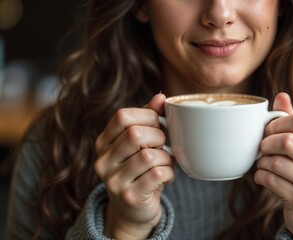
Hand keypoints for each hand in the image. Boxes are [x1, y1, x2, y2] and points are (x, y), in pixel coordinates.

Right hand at [94, 93, 174, 238]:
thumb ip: (148, 119)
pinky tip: (167, 176)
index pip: (122, 116)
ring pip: (148, 156)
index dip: (146, 116)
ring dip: (166, 157)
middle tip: (163, 145)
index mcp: (103, 143)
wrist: (133, 211)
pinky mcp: (129, 197)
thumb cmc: (140, 170)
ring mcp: (113, 181)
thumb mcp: (141, 143)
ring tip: (166, 162)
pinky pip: (157, 175)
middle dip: (158, 136)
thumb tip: (160, 97)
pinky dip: (169, 173)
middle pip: (136, 134)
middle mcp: (103, 161)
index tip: (157, 124)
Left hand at [254, 93, 292, 239]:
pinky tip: (262, 177)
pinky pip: (270, 181)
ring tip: (262, 163)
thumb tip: (281, 95)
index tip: (269, 130)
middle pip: (287, 141)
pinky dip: (260, 176)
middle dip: (266, 143)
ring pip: (276, 162)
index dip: (278, 123)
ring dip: (262, 162)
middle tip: (262, 148)